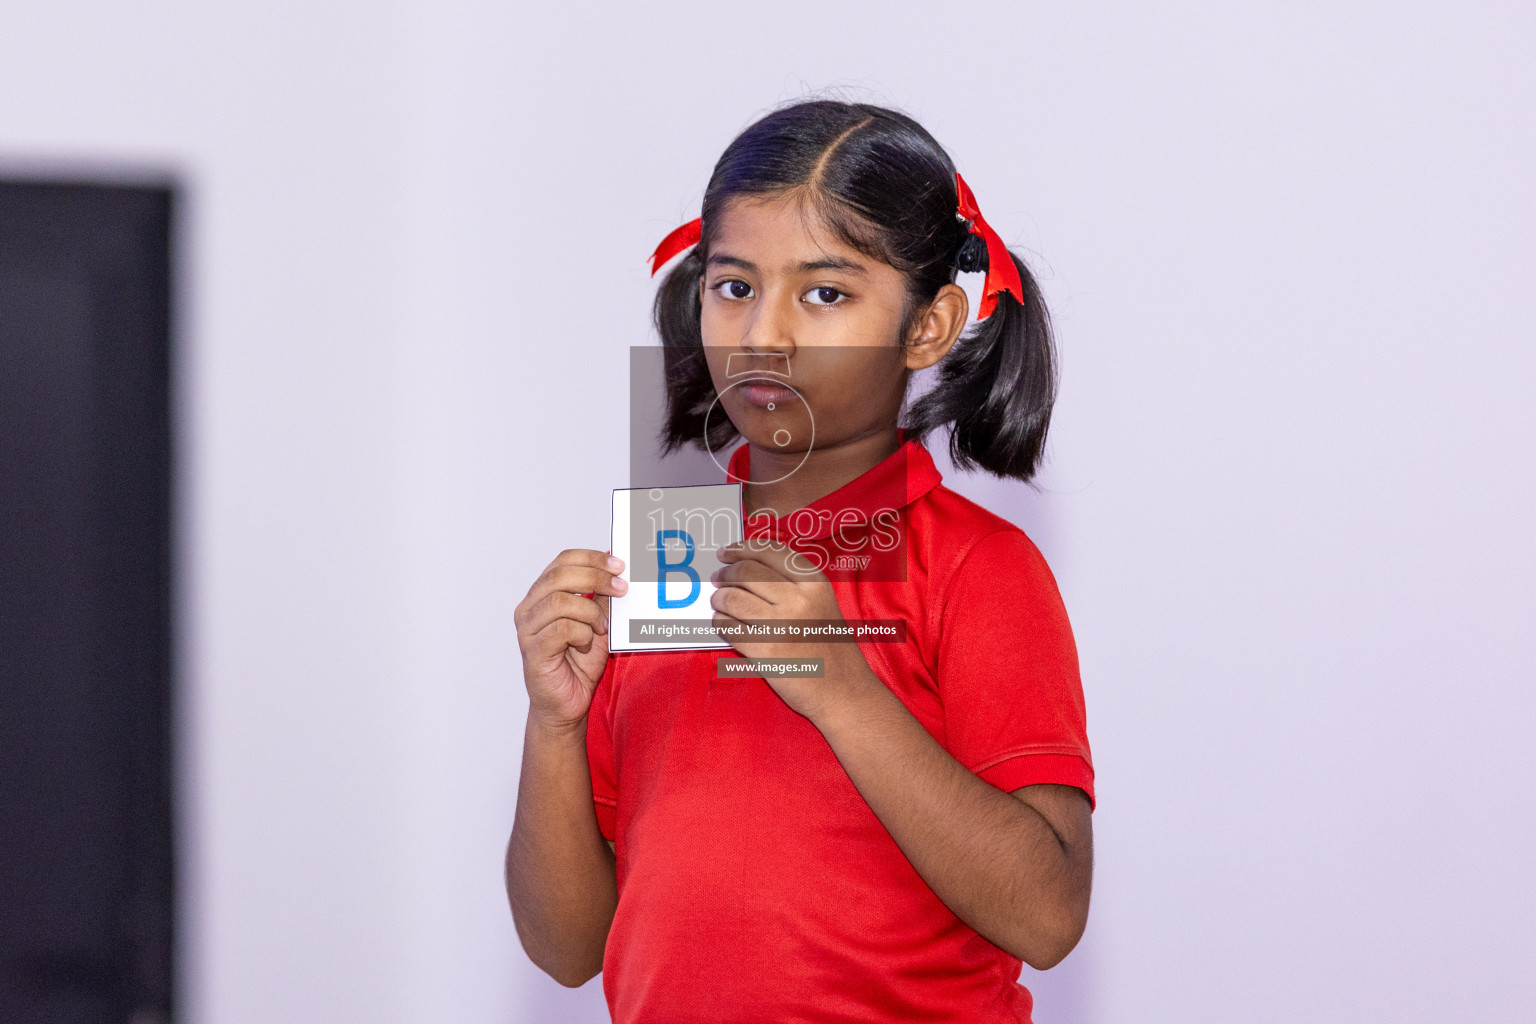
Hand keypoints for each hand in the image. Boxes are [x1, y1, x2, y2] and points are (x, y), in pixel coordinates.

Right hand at [515, 549, 627, 732]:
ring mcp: (527, 629)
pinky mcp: (533, 651)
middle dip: (596, 578)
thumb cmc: (579, 663)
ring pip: (560, 601)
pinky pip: (561, 629)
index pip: (562, 561)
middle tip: (621, 588)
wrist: (568, 704)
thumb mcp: (598, 622)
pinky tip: (587, 644)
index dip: (591, 558)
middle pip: (560, 576)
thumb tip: (617, 566)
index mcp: (542, 594)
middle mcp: (529, 608)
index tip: (618, 564)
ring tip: (602, 628)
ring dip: (590, 612)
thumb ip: (602, 597)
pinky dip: (582, 633)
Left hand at [708, 539, 875, 721]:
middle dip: (726, 574)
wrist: (843, 691)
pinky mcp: (765, 651)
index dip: (741, 548)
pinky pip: (728, 628)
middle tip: (717, 580)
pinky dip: (719, 623)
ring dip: (719, 599)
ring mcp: (781, 625)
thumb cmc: (830, 648)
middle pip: (747, 572)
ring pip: (733, 598)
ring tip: (718, 603)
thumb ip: (792, 584)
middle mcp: (799, 599)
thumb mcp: (823, 604)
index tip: (726, 552)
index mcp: (814, 583)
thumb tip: (746, 567)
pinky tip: (723, 624)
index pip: (769, 551)